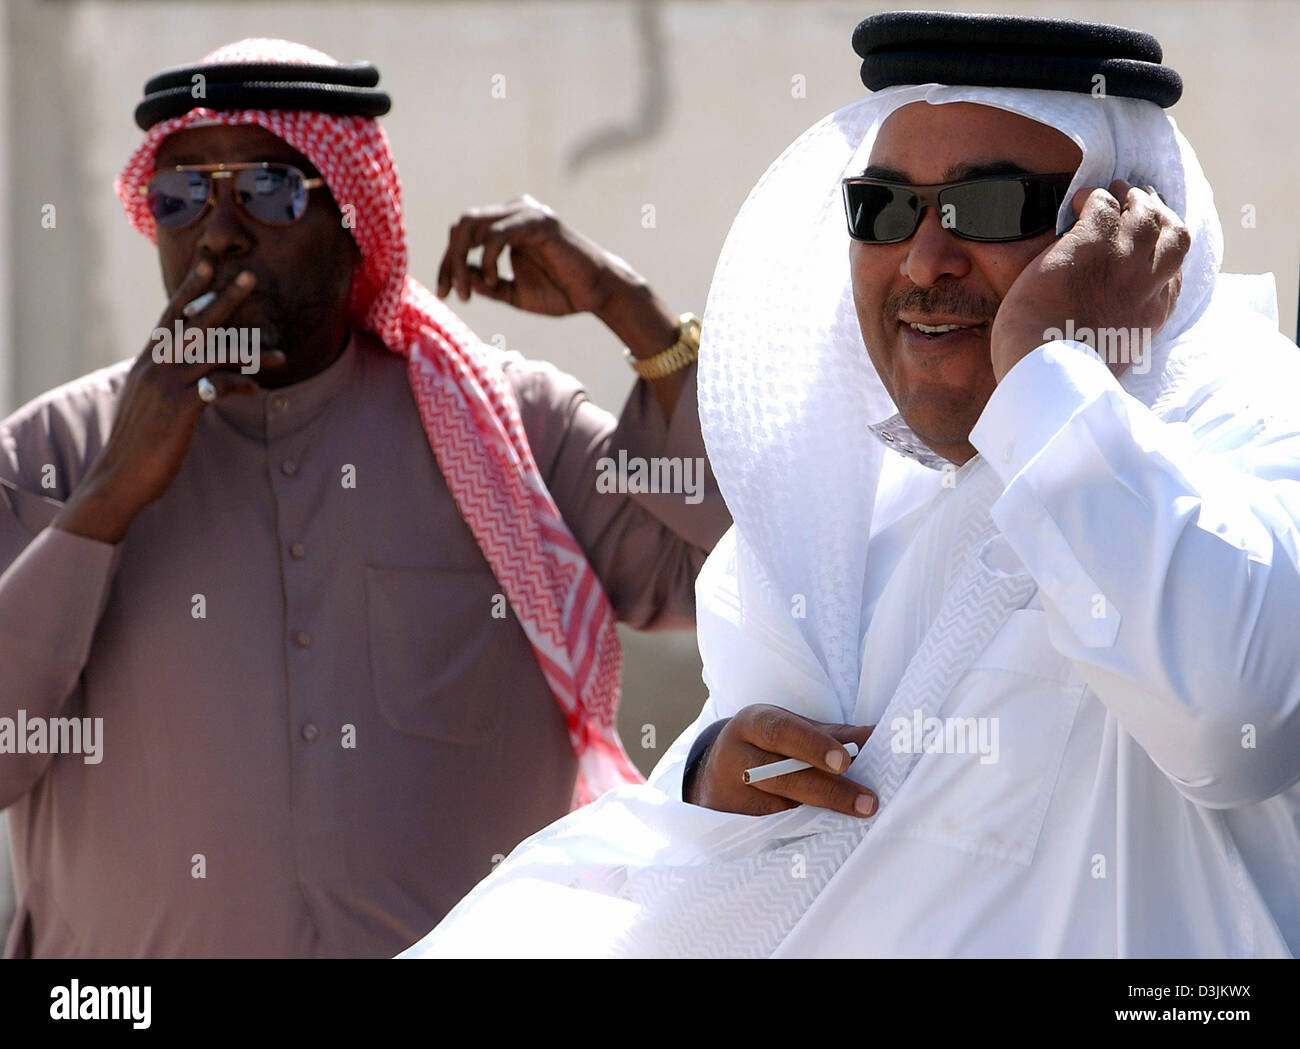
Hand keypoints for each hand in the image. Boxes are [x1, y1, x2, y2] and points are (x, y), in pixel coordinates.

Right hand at [53, 261, 284, 544]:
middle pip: (194, 323)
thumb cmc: (138, 441)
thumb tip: (190, 369)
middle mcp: (155, 365)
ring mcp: (166, 384)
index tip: (208, 266)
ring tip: (281, 354)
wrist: (119, 475)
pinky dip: (238, 385)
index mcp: (147, 361)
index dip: (190, 290)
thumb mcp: (148, 400)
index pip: (171, 316)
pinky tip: (255, 389)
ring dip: (250, 351)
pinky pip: (216, 387)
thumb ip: (166, 378)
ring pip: (213, 354)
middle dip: (224, 298)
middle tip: (250, 277)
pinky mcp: (178, 407)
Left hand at [437, 194, 683, 416]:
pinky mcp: (538, 222)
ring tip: (469, 291)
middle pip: (462, 224)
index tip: (444, 292)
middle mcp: (514, 212)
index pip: (463, 233)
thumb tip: (459, 274)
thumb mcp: (512, 292)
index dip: (447, 262)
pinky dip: (487, 258)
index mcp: (506, 225)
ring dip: (461, 260)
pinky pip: (497, 234)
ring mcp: (526, 213)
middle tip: (453, 292)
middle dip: (449, 260)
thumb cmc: (561, 293)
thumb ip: (485, 281)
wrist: (597, 295)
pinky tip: (492, 280)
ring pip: (472, 224)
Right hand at [687, 704, 876, 817]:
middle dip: (827, 790)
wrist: (716, 774)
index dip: (811, 745)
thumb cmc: (770, 746)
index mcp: (753, 722)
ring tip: (857, 824)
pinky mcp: (733, 824)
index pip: (780, 730)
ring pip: (777, 808)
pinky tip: (830, 839)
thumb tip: (882, 735)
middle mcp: (736, 756)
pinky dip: (802, 834)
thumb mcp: (795, 730)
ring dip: (819, 816)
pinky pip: (771, 831)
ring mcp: (731, 794)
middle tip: (867, 803)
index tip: (844, 761)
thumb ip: (836, 734)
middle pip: (780, 774)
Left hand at [989, 179, 1188, 382]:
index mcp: (1150, 316)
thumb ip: (1115, 338)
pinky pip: (1102, 204)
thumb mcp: (1107, 359)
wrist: (1042, 367)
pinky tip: (1078, 202)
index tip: (1151, 247)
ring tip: (1114, 192)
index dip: (1165, 254)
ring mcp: (1121, 261)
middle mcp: (1145, 285)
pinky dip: (1093, 197)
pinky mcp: (1090, 245)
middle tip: (1139, 204)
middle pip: (1174, 236)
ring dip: (1131, 197)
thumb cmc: (1060, 372)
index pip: (1174, 275)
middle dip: (1160, 215)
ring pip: (1145, 212)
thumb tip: (1101, 332)